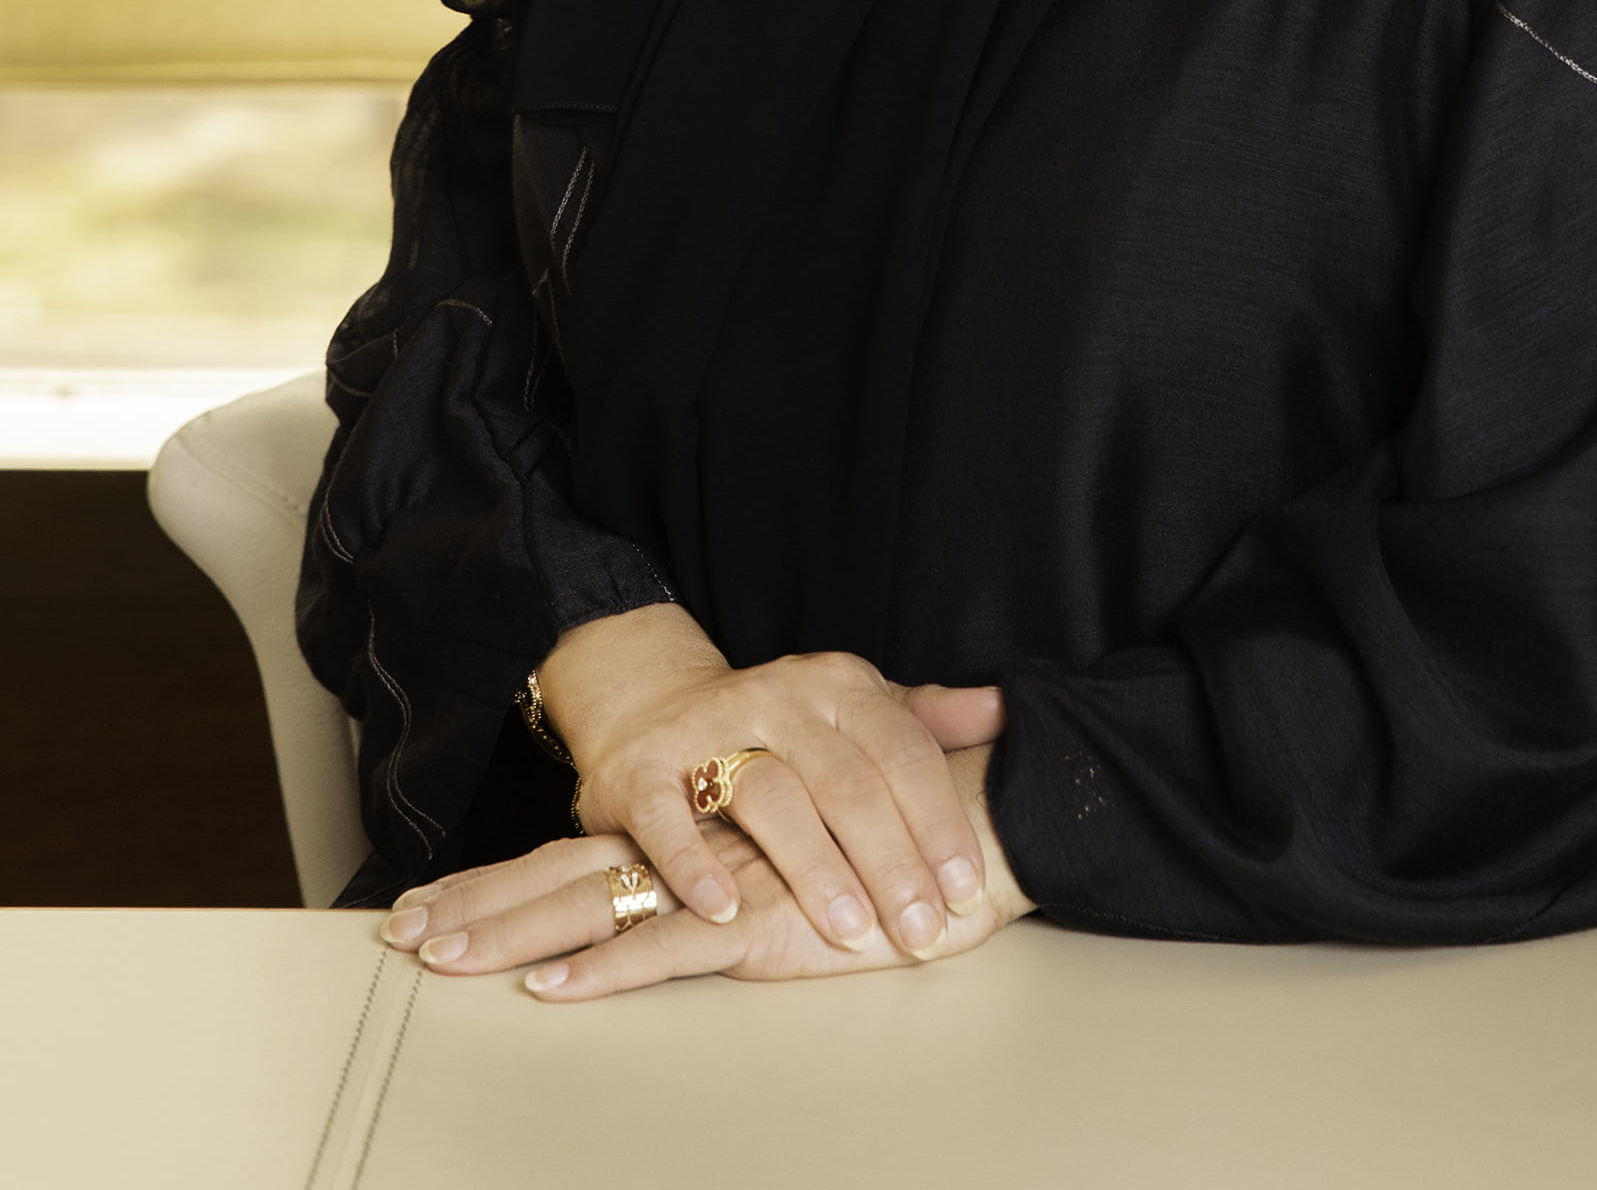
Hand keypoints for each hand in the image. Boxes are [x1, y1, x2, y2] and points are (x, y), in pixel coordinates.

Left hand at [381, 745, 1029, 996]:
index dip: (508, 875)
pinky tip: (552, 988)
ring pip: (597, 905)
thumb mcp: (821, 849)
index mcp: (705, 831)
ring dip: (511, 935)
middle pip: (568, 872)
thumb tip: (725, 883)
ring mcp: (726, 881)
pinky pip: (668, 948)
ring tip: (436, 958)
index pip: (589, 851)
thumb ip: (771, 853)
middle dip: (479, 904)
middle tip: (399, 932)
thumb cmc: (908, 844)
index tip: (436, 899)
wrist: (980, 826)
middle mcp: (702, 845)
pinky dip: (606, 971)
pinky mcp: (758, 922)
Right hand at [524, 604, 1008, 962]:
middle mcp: (777, 698)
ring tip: (849, 929)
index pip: (902, 751)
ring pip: (769, 796)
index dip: (938, 821)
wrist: (650, 700)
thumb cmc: (775, 726)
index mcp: (837, 685)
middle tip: (922, 930)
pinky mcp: (641, 771)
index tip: (968, 889)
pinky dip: (696, 864)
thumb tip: (1005, 713)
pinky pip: (669, 818)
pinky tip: (726, 908)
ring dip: (812, 867)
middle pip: (845, 780)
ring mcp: (707, 731)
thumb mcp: (851, 708)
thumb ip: (924, 717)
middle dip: (890, 861)